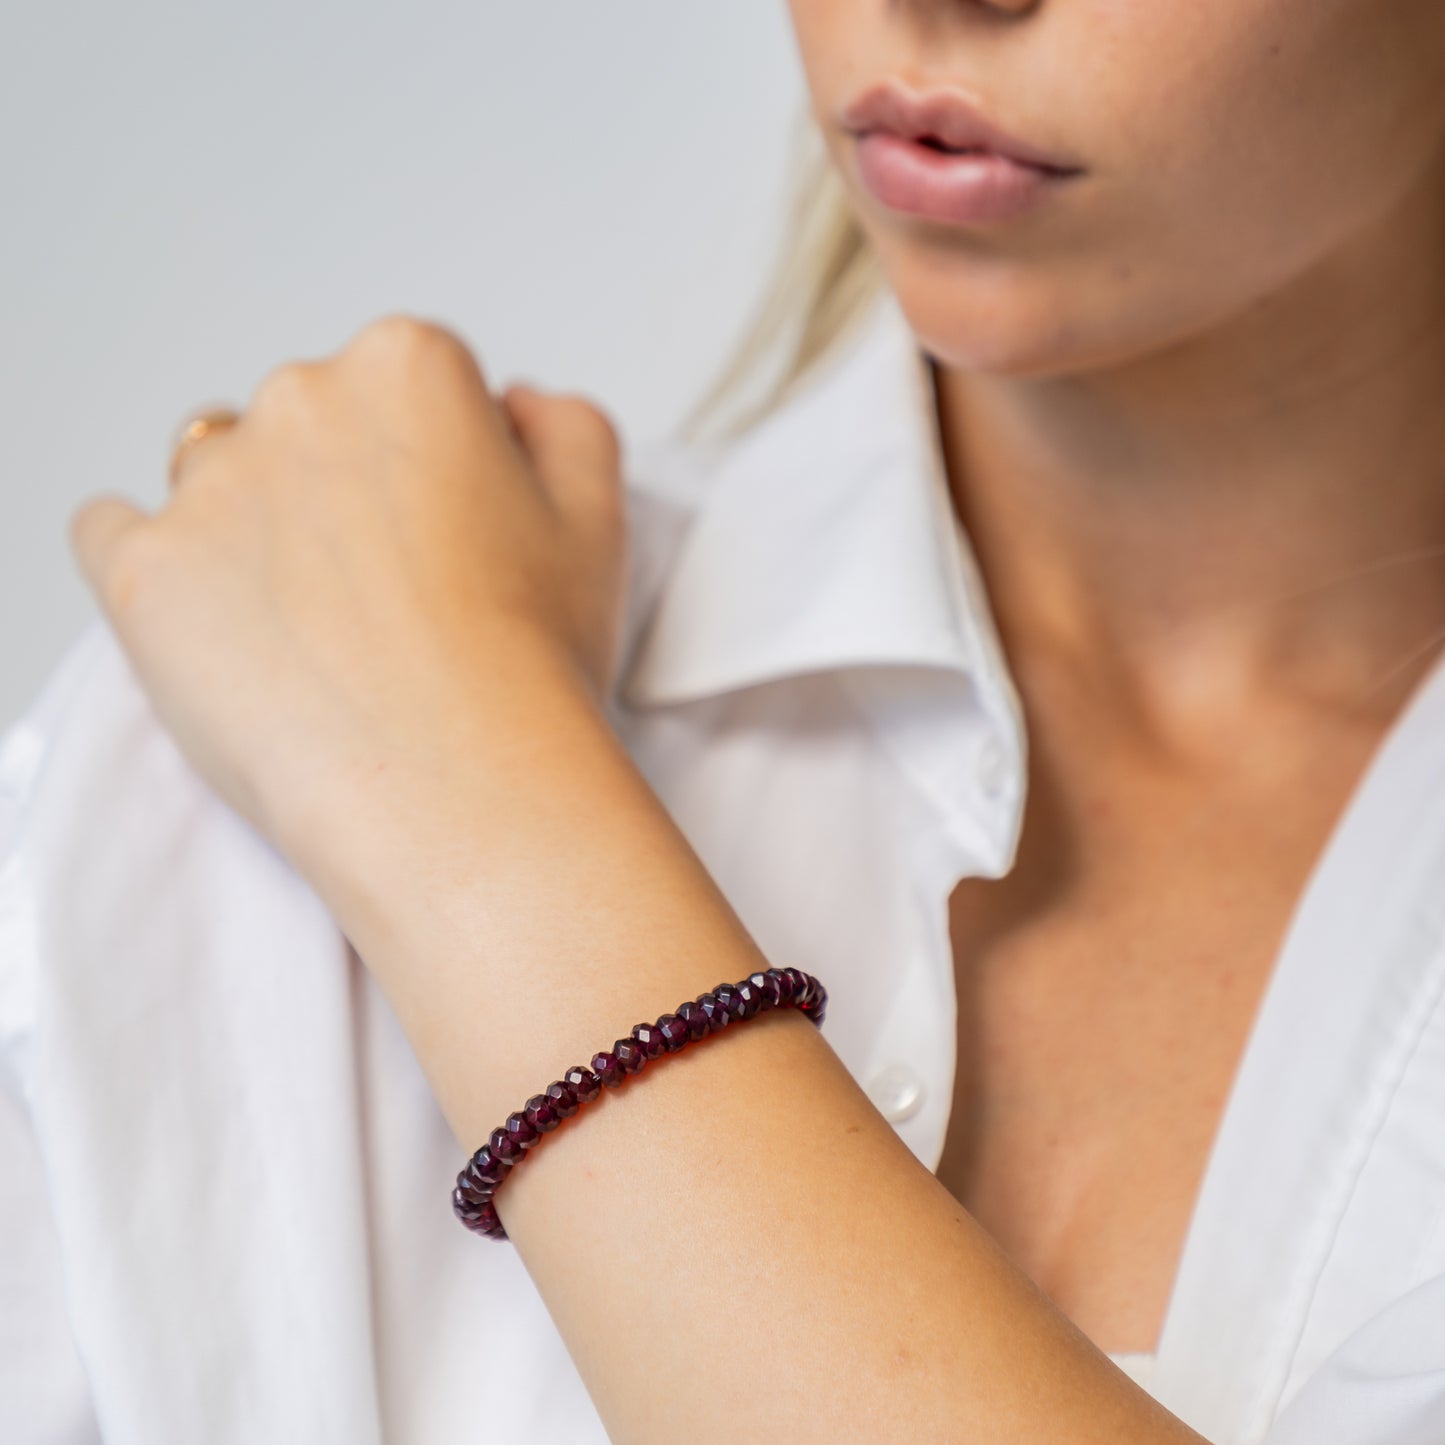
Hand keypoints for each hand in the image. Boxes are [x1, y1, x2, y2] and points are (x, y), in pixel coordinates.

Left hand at [68, 313, 627, 852]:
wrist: (458, 784)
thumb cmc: (531, 664)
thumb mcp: (600, 520)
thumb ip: (568, 426)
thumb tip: (515, 406)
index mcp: (409, 370)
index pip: (410, 383)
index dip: (440, 466)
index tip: (453, 535)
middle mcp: (299, 401)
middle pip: (308, 422)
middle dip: (342, 489)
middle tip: (391, 594)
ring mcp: (209, 485)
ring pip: (217, 477)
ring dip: (254, 528)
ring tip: (314, 629)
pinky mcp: (145, 569)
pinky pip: (112, 532)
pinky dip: (156, 564)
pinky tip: (216, 617)